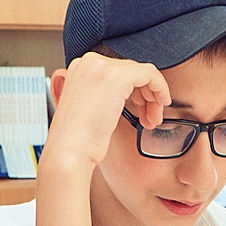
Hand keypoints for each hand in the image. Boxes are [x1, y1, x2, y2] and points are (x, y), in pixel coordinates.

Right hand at [33, 53, 171, 225]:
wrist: (68, 161)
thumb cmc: (74, 153)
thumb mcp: (83, 128)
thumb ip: (88, 113)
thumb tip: (85, 124)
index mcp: (76, 73)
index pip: (114, 72)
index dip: (130, 91)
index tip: (139, 114)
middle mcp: (86, 64)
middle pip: (129, 69)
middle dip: (143, 92)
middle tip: (152, 118)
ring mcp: (100, 69)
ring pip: (141, 72)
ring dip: (152, 94)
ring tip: (154, 120)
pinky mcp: (115, 78)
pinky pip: (149, 74)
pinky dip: (158, 92)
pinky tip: (157, 117)